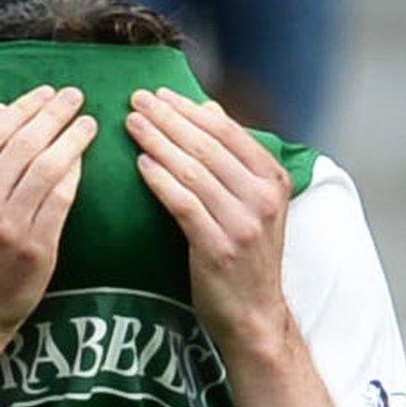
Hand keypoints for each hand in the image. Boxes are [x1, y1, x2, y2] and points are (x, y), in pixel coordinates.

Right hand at [0, 86, 95, 344]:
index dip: (24, 108)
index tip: (46, 92)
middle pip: (23, 145)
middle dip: (52, 114)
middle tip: (75, 96)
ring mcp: (7, 227)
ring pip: (46, 168)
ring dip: (71, 138)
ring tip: (88, 121)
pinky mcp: (36, 248)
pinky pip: (61, 200)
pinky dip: (74, 173)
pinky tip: (85, 157)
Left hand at [128, 87, 292, 353]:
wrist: (254, 313)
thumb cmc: (247, 254)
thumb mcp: (254, 202)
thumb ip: (234, 157)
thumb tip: (210, 110)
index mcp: (274, 180)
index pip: (228, 132)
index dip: (190, 110)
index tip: (159, 93)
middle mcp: (263, 198)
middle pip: (207, 147)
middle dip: (169, 119)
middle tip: (137, 100)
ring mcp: (243, 224)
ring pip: (193, 171)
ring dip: (158, 143)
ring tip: (132, 124)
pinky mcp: (219, 247)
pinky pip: (183, 204)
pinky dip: (160, 180)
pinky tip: (141, 164)